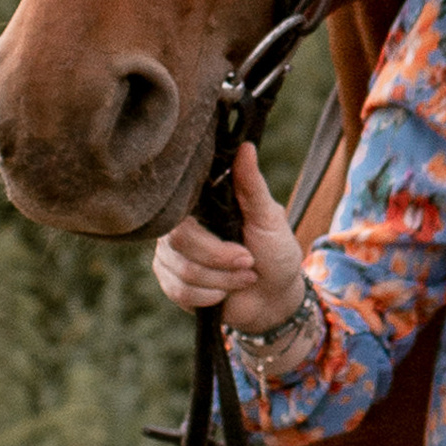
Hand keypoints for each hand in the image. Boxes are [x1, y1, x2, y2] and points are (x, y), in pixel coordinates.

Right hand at [150, 142, 305, 333]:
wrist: (274, 297)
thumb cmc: (275, 252)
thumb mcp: (269, 217)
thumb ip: (252, 186)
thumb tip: (246, 147)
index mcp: (203, 204)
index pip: (183, 202)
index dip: (204, 222)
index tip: (232, 230)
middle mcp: (181, 224)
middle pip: (179, 239)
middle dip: (220, 257)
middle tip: (249, 260)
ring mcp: (172, 253)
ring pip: (181, 268)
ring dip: (221, 280)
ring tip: (244, 276)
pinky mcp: (171, 281)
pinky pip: (178, 289)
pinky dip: (209, 296)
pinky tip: (224, 294)